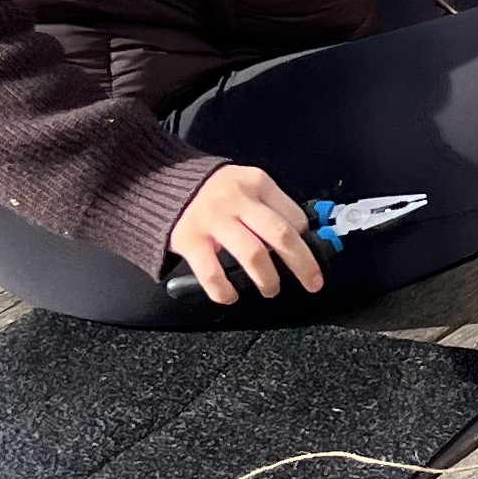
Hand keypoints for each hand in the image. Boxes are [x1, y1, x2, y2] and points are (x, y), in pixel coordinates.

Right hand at [166, 162, 322, 306]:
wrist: (165, 183)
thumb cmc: (217, 191)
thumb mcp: (247, 185)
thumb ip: (270, 206)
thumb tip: (300, 238)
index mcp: (257, 183)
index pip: (294, 216)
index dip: (305, 240)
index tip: (308, 256)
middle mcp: (237, 199)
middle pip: (280, 235)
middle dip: (302, 264)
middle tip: (312, 282)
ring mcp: (213, 219)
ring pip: (253, 254)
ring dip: (268, 279)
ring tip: (271, 288)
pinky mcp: (190, 239)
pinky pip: (213, 272)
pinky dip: (225, 289)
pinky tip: (231, 296)